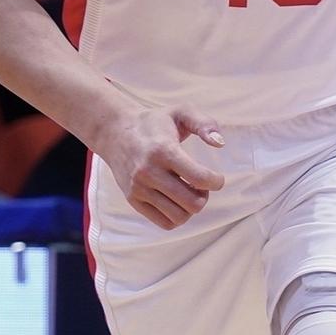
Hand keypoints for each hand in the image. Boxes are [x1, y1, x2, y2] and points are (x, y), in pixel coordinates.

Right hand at [95, 104, 225, 229]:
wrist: (115, 132)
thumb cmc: (153, 122)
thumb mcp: (180, 111)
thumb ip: (204, 123)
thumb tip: (219, 143)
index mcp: (164, 151)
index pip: (199, 178)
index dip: (216, 181)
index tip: (216, 178)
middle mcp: (149, 172)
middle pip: (192, 203)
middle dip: (205, 196)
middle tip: (201, 185)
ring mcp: (139, 189)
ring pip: (179, 216)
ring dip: (191, 208)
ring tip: (188, 192)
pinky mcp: (133, 200)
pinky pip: (164, 223)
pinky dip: (177, 217)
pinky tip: (177, 201)